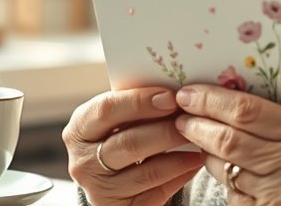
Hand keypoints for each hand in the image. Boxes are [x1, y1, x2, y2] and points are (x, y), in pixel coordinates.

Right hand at [62, 87, 206, 205]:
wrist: (110, 179)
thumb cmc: (119, 137)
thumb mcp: (116, 120)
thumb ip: (135, 105)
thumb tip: (176, 89)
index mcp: (79, 129)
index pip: (107, 109)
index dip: (140, 101)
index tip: (171, 97)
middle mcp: (83, 162)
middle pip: (130, 142)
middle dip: (167, 130)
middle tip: (193, 120)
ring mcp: (98, 189)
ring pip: (147, 171)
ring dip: (180, 155)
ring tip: (201, 142)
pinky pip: (156, 192)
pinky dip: (179, 175)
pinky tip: (194, 162)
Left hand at [173, 84, 280, 205]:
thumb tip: (229, 94)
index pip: (246, 109)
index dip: (210, 100)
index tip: (189, 94)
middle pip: (229, 138)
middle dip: (197, 125)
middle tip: (182, 117)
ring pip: (225, 167)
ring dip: (206, 153)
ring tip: (199, 142)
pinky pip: (234, 196)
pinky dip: (225, 183)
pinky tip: (225, 172)